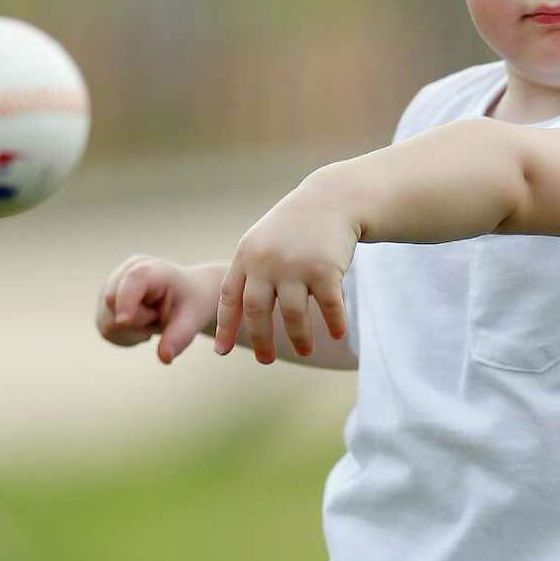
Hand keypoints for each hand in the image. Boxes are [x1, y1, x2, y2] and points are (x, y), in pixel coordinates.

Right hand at [96, 256, 212, 364]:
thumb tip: (164, 358)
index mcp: (151, 269)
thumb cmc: (190, 304)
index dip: (125, 300)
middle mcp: (123, 273)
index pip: (132, 280)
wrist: (183, 298)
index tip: (124, 321)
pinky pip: (107, 331)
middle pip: (114, 307)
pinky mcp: (104, 306)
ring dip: (132, 331)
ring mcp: (109, 288)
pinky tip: (140, 325)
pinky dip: (125, 336)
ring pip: (108, 323)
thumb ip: (179, 337)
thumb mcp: (192, 319)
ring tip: (150, 319)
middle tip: (158, 316)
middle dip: (138, 323)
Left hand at [215, 183, 357, 362]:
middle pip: (257, 312)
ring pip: (292, 315)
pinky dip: (334, 323)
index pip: (230, 298)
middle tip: (265, 361)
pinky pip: (328, 307)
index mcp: (247, 256)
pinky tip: (337, 334)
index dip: (226, 326)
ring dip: (299, 338)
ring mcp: (296, 265)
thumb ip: (250, 273)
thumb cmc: (294, 227)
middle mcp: (267, 262)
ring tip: (304, 352)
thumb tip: (239, 317)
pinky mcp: (325, 269)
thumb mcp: (263, 243)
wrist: (331, 199)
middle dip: (261, 340)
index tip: (222, 351)